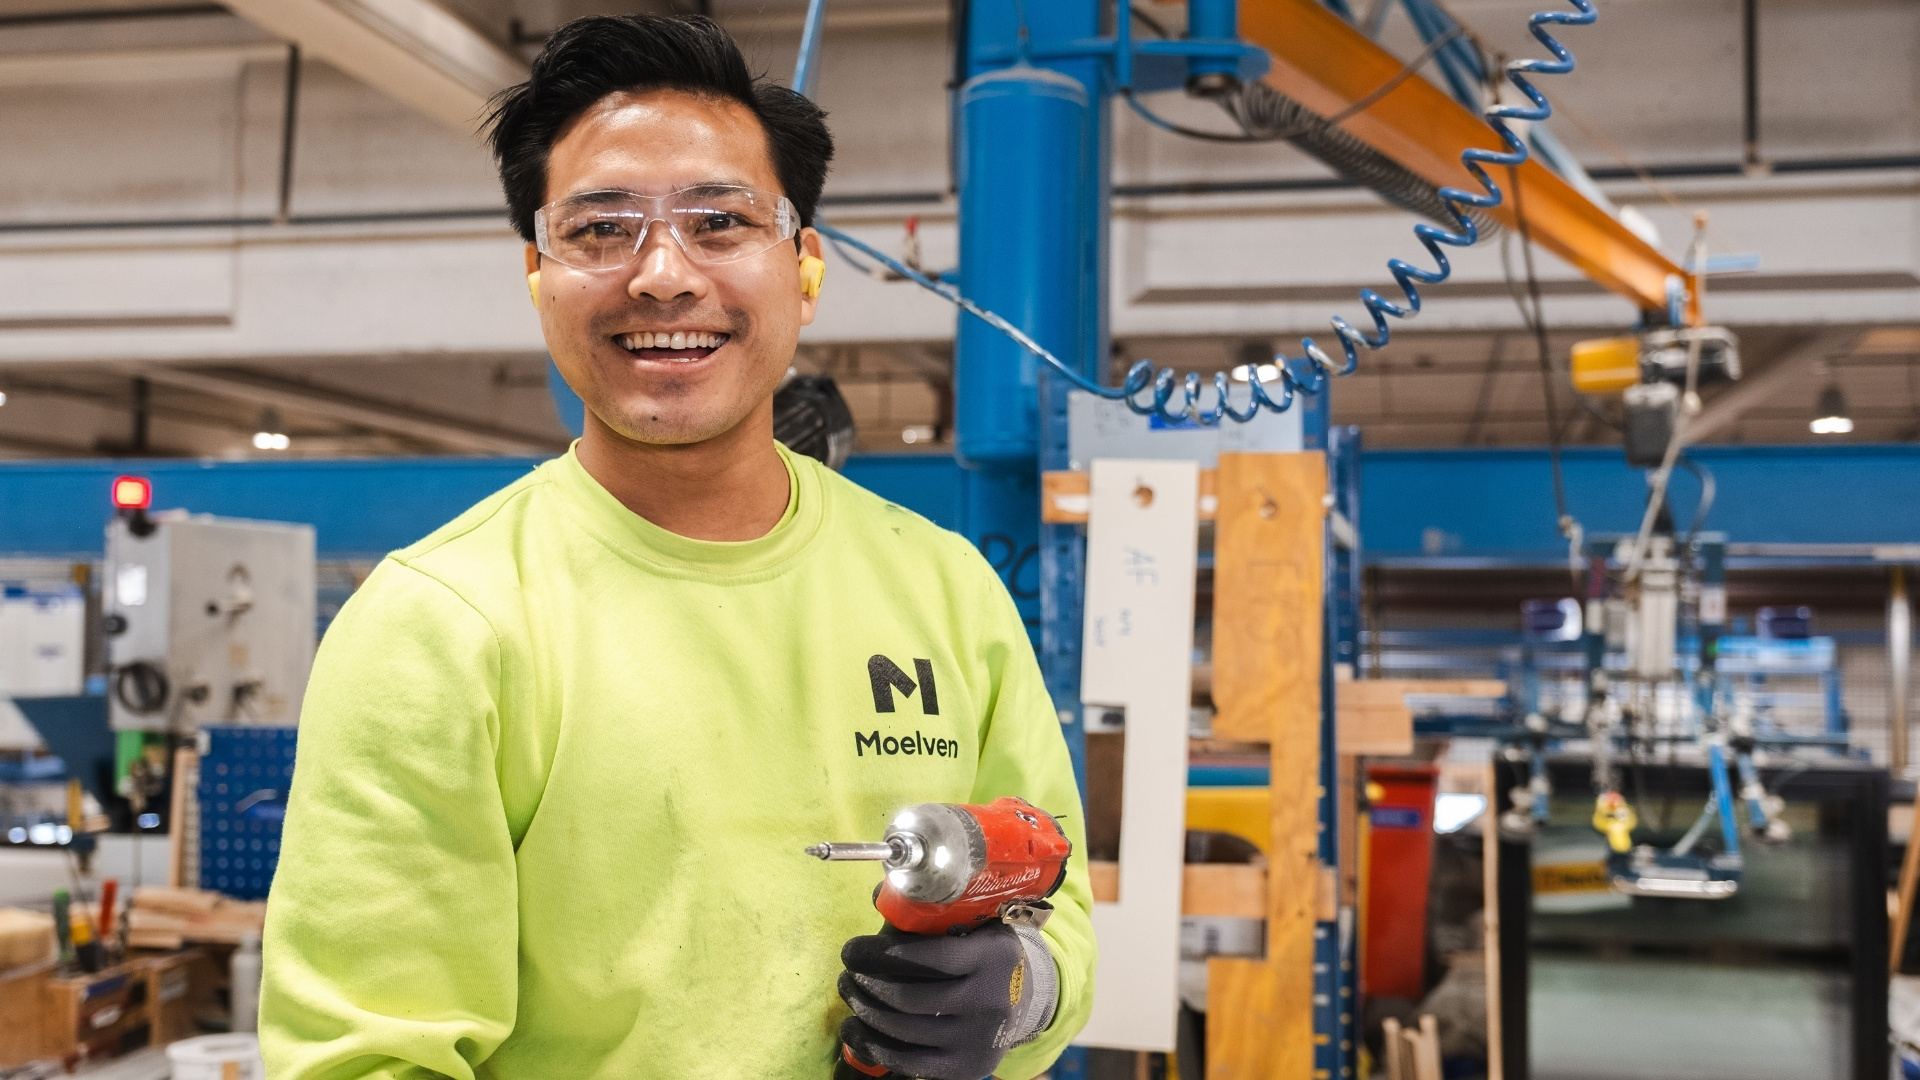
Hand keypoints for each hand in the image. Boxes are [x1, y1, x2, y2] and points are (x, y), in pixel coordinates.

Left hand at [835, 922, 1056, 1079]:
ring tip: (850, 994)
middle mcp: (990, 1000)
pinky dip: (873, 1045)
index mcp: (992, 956)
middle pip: (910, 998)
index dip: (882, 954)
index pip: (931, 957)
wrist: (1023, 1001)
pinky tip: (854, 1030)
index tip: (852, 950)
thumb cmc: (983, 955)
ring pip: (903, 1030)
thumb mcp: (972, 925)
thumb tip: (881, 894)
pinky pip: (908, 1062)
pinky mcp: (967, 1067)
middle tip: (847, 974)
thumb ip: (929, 912)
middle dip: (866, 985)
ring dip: (864, 1011)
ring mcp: (978, 1039)